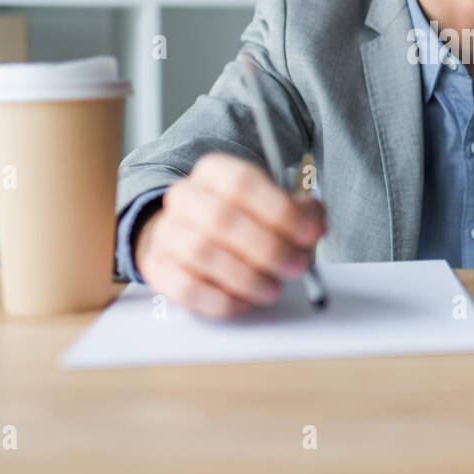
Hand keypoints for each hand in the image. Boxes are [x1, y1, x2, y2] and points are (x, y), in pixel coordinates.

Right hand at [133, 152, 325, 318]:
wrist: (183, 233)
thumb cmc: (237, 219)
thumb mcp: (270, 204)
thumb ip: (300, 211)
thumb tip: (316, 224)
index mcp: (213, 172)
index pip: (243, 182)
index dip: (280, 209)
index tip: (311, 234)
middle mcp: (185, 198)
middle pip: (222, 219)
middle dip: (268, 247)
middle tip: (297, 266)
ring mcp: (166, 233)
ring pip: (203, 254)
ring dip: (246, 277)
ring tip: (273, 288)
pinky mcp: (158, 269)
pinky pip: (187, 288)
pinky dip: (221, 299)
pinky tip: (246, 302)